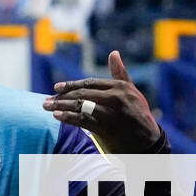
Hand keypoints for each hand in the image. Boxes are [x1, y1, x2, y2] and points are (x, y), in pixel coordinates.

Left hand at [43, 50, 160, 152]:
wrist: (149, 143)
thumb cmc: (138, 115)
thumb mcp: (132, 92)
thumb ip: (120, 73)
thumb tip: (113, 52)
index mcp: (120, 87)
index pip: (90, 83)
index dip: (72, 85)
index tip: (57, 87)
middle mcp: (116, 97)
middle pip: (83, 93)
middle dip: (62, 96)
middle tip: (47, 99)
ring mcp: (112, 113)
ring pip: (80, 106)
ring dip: (61, 106)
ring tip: (47, 107)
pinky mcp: (108, 128)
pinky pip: (83, 120)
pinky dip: (68, 117)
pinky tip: (57, 116)